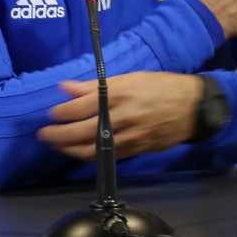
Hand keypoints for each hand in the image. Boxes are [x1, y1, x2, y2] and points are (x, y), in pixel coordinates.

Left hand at [37, 72, 202, 160]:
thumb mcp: (129, 78)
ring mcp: (129, 136)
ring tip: (58, 145)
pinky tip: (79, 152)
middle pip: (81, 132)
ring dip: (69, 150)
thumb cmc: (160, 86)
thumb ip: (94, 85)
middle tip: (44, 134)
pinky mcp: (136, 150)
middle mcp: (122, 117)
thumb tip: (66, 88)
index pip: (80, 107)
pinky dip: (89, 156)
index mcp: (119, 94)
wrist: (192, 107)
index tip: (52, 114)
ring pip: (92, 150)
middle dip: (58, 135)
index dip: (61, 113)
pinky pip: (107, 157)